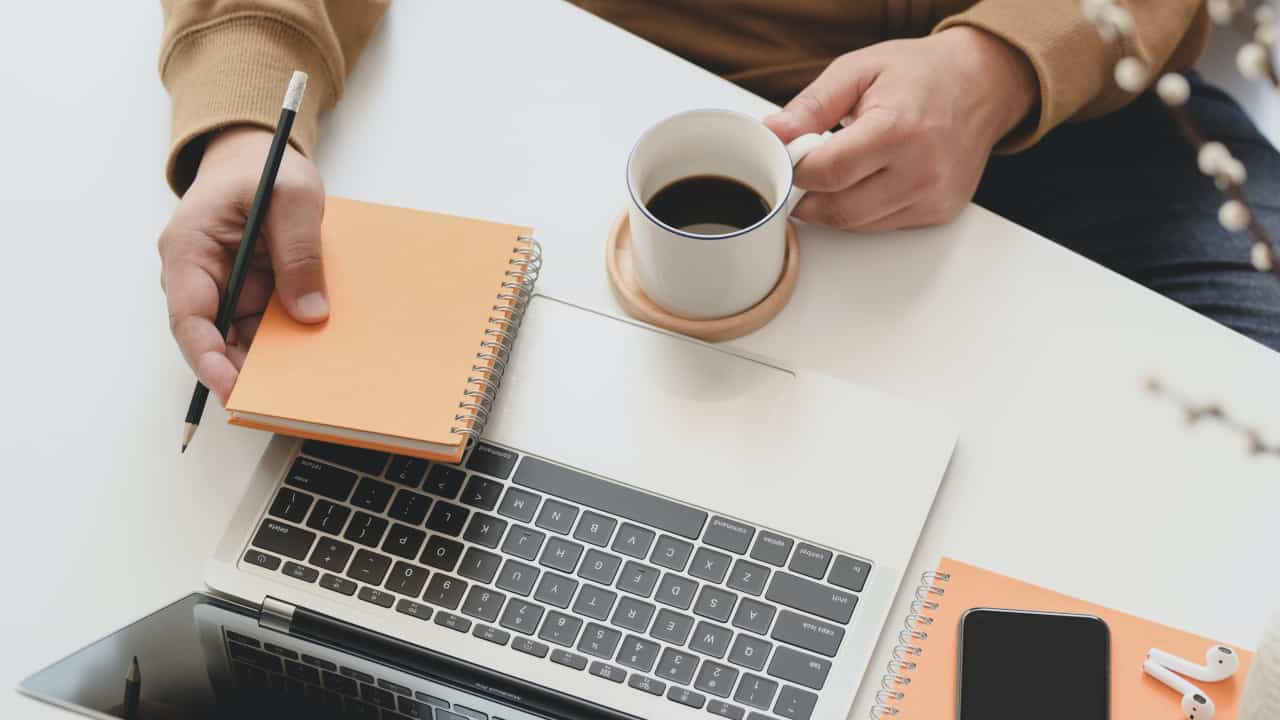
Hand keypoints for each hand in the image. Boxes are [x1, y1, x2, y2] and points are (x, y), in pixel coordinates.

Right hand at [158, 126, 326, 402]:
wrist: (258, 158)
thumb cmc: (266, 168)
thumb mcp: (293, 196)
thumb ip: (299, 250)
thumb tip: (309, 312)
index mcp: (190, 249)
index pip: (190, 317)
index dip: (207, 359)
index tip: (232, 389)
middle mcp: (199, 277)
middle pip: (215, 339)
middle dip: (246, 370)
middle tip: (284, 399)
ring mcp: (223, 289)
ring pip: (240, 340)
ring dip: (270, 362)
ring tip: (305, 385)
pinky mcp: (248, 295)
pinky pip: (263, 329)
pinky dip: (284, 345)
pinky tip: (313, 359)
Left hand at [764, 27, 1036, 231]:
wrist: (983, 83)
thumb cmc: (921, 74)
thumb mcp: (859, 70)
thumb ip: (812, 105)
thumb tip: (773, 134)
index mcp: (898, 130)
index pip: (827, 173)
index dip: (798, 169)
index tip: (792, 157)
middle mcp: (921, 171)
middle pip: (838, 210)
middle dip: (810, 195)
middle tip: (806, 171)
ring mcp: (934, 197)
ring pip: (857, 225)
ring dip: (834, 205)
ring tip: (839, 170)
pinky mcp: (940, 213)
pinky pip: (883, 226)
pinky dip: (863, 210)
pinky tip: (868, 180)